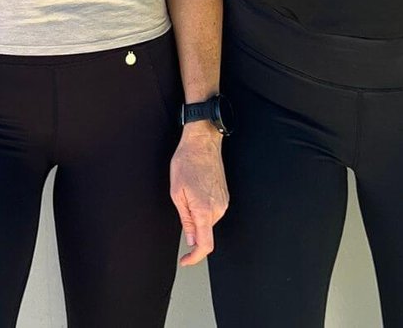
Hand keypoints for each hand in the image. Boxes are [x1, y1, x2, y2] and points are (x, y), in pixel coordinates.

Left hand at [170, 126, 228, 265]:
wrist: (202, 143)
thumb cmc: (186, 162)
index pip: (205, 244)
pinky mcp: (225, 197)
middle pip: (205, 232)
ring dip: (196, 215)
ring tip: (188, 192)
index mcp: (204, 210)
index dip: (195, 257)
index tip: (186, 260)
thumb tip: (191, 240)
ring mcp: (224, 203)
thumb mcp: (177, 193)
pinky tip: (196, 190)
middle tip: (181, 204)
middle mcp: (218, 209)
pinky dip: (203, 208)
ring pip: (208, 221)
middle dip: (191, 227)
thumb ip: (186, 220)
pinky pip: (213, 211)